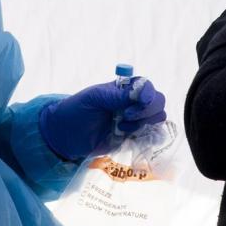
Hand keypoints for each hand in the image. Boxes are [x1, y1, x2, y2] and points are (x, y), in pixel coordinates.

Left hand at [38, 78, 167, 160]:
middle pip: (158, 103)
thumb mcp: (94, 98)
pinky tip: (132, 138)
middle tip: (126, 118)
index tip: (138, 103)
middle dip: (146, 111)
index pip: (147, 87)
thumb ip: (117, 96)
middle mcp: (133, 103)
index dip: (147, 95)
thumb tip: (140, 94)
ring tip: (121, 129)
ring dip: (143, 125)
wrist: (67, 135)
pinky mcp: (133, 138)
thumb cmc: (77, 110)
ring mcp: (135, 121)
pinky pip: (152, 137)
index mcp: (124, 89)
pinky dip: (149, 138)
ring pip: (157, 119)